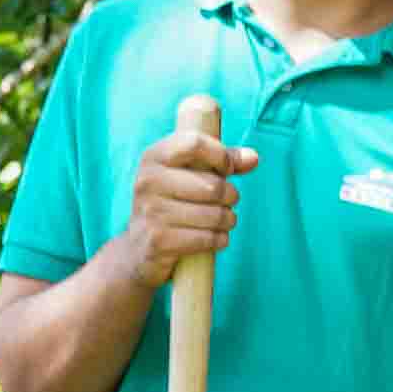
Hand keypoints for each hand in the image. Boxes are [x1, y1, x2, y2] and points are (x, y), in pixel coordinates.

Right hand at [122, 128, 252, 271]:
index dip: (221, 155)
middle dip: (231, 195)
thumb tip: (253, 158)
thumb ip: (221, 162)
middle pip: (212, 185)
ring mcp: (151, 212)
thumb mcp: (188, 175)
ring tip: (224, 220)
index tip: (227, 169)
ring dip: (228, 220)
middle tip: (229, 201)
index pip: (194, 143)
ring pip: (214, 215)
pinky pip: (207, 239)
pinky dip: (219, 240)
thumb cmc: (171, 203)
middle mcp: (147, 181)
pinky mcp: (159, 241)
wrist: (138, 248)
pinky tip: (216, 238)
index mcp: (153, 157)